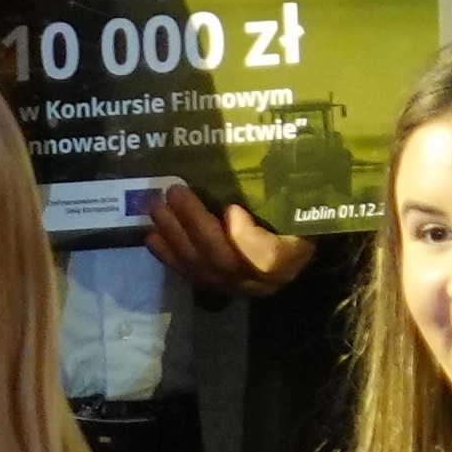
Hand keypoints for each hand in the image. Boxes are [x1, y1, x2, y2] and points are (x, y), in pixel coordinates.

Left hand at [144, 189, 315, 297]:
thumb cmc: (295, 219)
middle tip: (176, 192)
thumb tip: (272, 164)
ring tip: (158, 207)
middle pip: (222, 259)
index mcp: (289, 259)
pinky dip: (167, 255)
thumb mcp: (299, 207)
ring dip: (174, 236)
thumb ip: (289, 196)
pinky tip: (152, 235)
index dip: (244, 236)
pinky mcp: (213, 287)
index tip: (232, 208)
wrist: (290, 250)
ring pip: (199, 268)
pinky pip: (187, 274)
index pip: (266, 257)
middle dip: (195, 224)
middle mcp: (259, 282)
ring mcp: (233, 287)